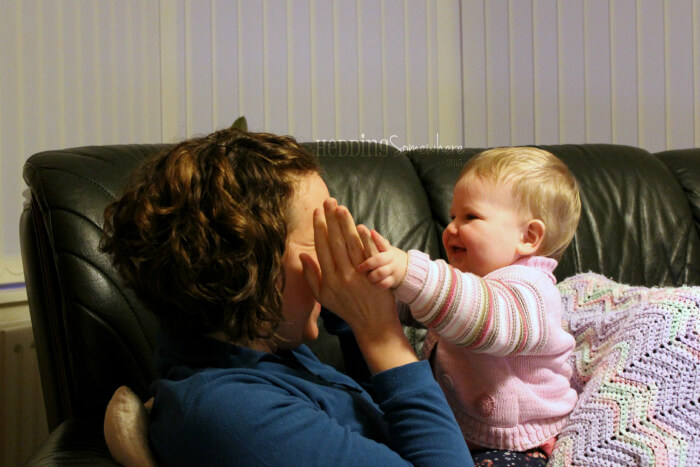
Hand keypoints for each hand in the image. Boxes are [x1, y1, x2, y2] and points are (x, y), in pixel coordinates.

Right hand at [300, 199, 416, 372]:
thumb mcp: (323, 296)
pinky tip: (361, 226)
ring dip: (346, 224)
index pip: (322, 248)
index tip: (316, 212)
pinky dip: (366, 240)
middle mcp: (343, 275)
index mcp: (329, 279)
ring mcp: (360, 275)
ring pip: (351, 245)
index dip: (319, 228)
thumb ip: (312, 276)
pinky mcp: (376, 275)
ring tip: (341, 207)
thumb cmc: (346, 309)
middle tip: (328, 201)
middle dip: (331, 220)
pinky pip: (370, 254)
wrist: (372, 324)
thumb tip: (302, 255)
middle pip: (335, 242)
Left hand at [356, 229, 408, 289]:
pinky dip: (378, 284)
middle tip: (359, 268)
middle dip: (368, 263)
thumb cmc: (387, 256)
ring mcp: (392, 269)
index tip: (361, 229)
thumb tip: (359, 227)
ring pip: (381, 273)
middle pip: (379, 259)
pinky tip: (373, 284)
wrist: (405, 269)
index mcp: (386, 248)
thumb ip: (372, 240)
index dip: (374, 237)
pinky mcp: (392, 280)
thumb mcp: (382, 247)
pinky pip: (384, 284)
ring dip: (372, 275)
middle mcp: (390, 258)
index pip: (380, 241)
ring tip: (367, 276)